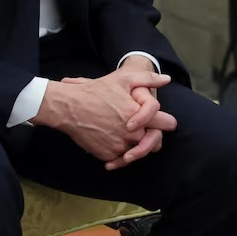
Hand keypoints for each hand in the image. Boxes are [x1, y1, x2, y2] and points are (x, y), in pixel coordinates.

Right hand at [33, 68, 175, 168]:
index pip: (167, 123)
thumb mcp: (124, 78)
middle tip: (145, 130)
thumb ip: (149, 79)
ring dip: (135, 144)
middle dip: (151, 135)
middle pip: (154, 141)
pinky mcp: (107, 155)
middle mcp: (132, 134)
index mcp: (140, 115)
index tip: (164, 122)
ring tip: (127, 133)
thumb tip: (167, 79)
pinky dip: (120, 151)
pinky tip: (114, 138)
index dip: (166, 121)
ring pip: (137, 151)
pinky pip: (121, 157)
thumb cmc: (97, 91)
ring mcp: (119, 147)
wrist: (69, 108)